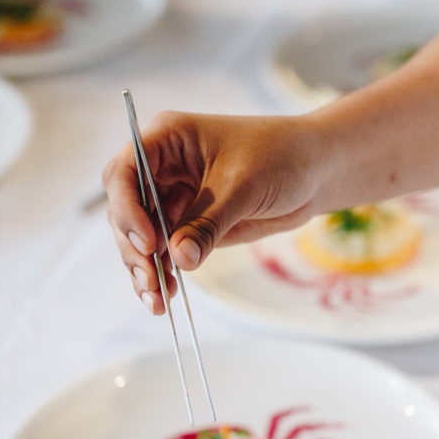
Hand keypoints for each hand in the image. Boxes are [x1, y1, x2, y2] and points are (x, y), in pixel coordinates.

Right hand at [103, 111, 321, 313]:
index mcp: (166, 139)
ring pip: (139, 237)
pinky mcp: (186, 224)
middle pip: (125, 210)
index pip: (125, 172)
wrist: (313, 171)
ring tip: (158, 300)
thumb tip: (179, 258)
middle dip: (134, 248)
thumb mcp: (242, 188)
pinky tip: (165, 297)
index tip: (147, 243)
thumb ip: (207, 224)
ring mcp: (172, 197)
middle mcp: (161, 168)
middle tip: (151, 279)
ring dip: (144, 269)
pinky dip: (162, 274)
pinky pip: (163, 252)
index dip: (127, 208)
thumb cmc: (280, 156)